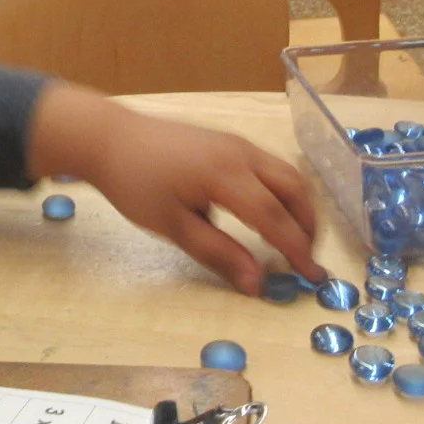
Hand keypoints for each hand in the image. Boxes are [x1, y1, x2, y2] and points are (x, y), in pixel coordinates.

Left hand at [27, 84, 320, 293]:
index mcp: (226, 175)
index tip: (313, 277)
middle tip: (305, 259)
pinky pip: (270, 166)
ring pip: (285, 174)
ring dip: (298, 207)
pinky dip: (282, 192)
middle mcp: (241, 154)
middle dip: (307, 226)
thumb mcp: (173, 226)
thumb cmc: (136, 184)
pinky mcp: (229, 141)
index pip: (275, 218)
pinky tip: (269, 213)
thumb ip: (218, 254)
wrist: (110, 138)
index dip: (297, 250)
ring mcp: (237, 143)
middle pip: (293, 190)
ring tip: (293, 240)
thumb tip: (256, 285)